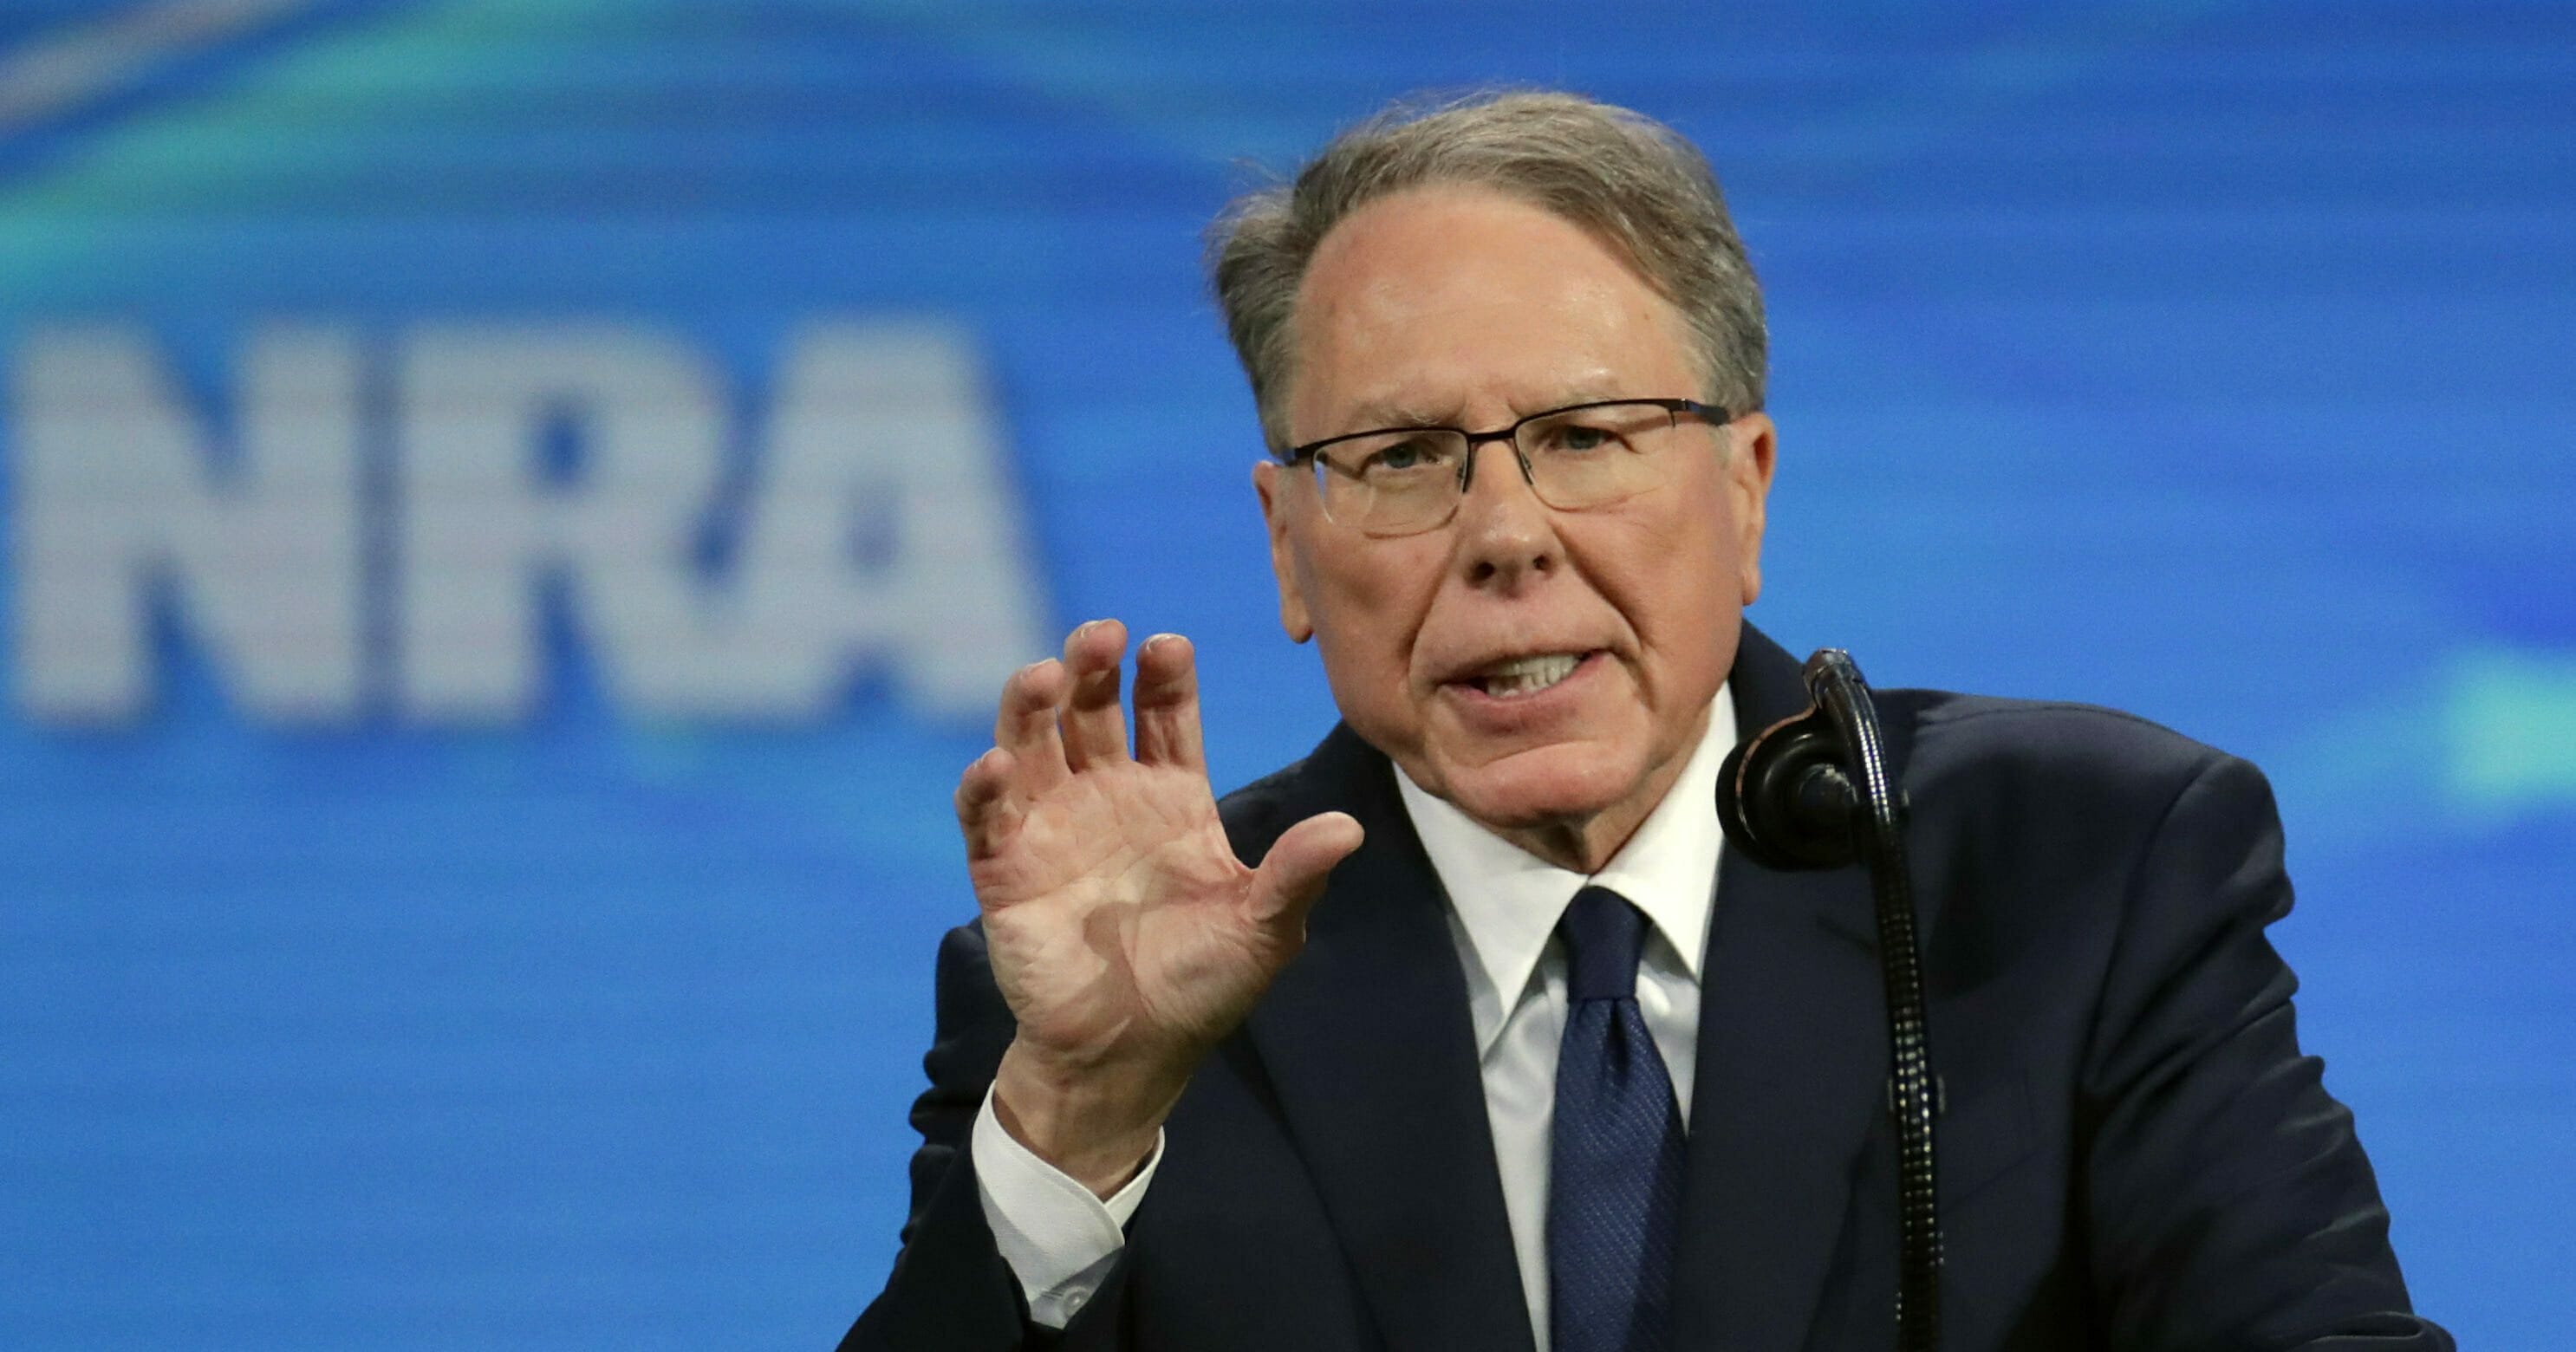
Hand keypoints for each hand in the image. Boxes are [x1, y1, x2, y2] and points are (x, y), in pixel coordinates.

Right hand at [957, 619, 1362, 1194]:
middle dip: (1093, 666)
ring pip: (1033, 742)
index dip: (1164, 676)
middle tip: (1101, 635)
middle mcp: (1107, 796)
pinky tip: (999, 763)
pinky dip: (985, 785)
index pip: (1165, 713)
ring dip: (1031, 705)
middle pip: (1093, 708)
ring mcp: (1050, 827)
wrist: (1130, 1055)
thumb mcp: (1262, 929)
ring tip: (1041, 676)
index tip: (1167, 644)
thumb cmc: (1201, 987)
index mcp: (1172, 798)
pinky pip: (985, 815)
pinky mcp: (1003, 869)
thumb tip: (1351, 828)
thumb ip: (1296, 875)